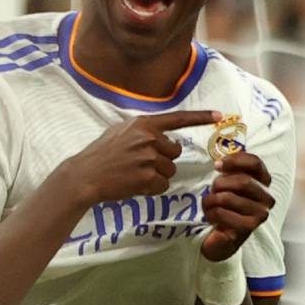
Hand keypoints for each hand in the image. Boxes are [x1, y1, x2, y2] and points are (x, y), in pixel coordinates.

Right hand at [68, 110, 221, 203]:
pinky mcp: (147, 177)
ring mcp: (149, 158)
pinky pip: (162, 186)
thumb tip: (161, 135)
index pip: (178, 118)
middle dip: (163, 160)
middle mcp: (149, 138)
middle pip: (175, 152)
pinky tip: (135, 185)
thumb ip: (142, 131)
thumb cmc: (100, 154)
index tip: (220, 115)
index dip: (201, 117)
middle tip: (141, 165)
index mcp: (144, 124)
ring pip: (170, 170)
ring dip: (157, 176)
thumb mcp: (120, 131)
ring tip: (135, 175)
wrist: (85, 175)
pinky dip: (152, 189)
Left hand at [201, 152, 273, 260]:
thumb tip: (219, 161)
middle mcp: (267, 198)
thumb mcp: (228, 183)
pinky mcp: (249, 228)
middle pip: (242, 181)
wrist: (222, 237)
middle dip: (220, 184)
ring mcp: (260, 214)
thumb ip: (229, 169)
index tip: (217, 165)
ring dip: (212, 200)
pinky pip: (223, 213)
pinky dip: (211, 213)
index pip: (255, 163)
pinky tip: (211, 216)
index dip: (234, 160)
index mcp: (264, 182)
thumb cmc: (225, 205)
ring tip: (209, 204)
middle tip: (212, 190)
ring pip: (229, 197)